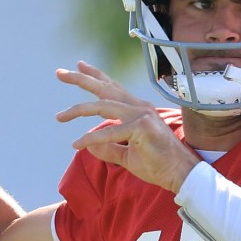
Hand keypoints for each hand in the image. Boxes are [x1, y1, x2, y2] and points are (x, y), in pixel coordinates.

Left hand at [55, 62, 199, 193]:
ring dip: (78, 110)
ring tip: (60, 117)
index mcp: (137, 110)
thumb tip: (89, 146)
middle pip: (105, 88)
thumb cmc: (158, 165)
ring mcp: (141, 115)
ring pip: (102, 106)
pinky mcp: (142, 128)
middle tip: (59, 72)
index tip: (79, 66)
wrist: (181, 175)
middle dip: (81, 79)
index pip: (113, 88)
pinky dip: (91, 138)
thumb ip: (108, 148)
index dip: (96, 76)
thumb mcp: (127, 155)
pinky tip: (77, 144)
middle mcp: (139, 107)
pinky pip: (109, 133)